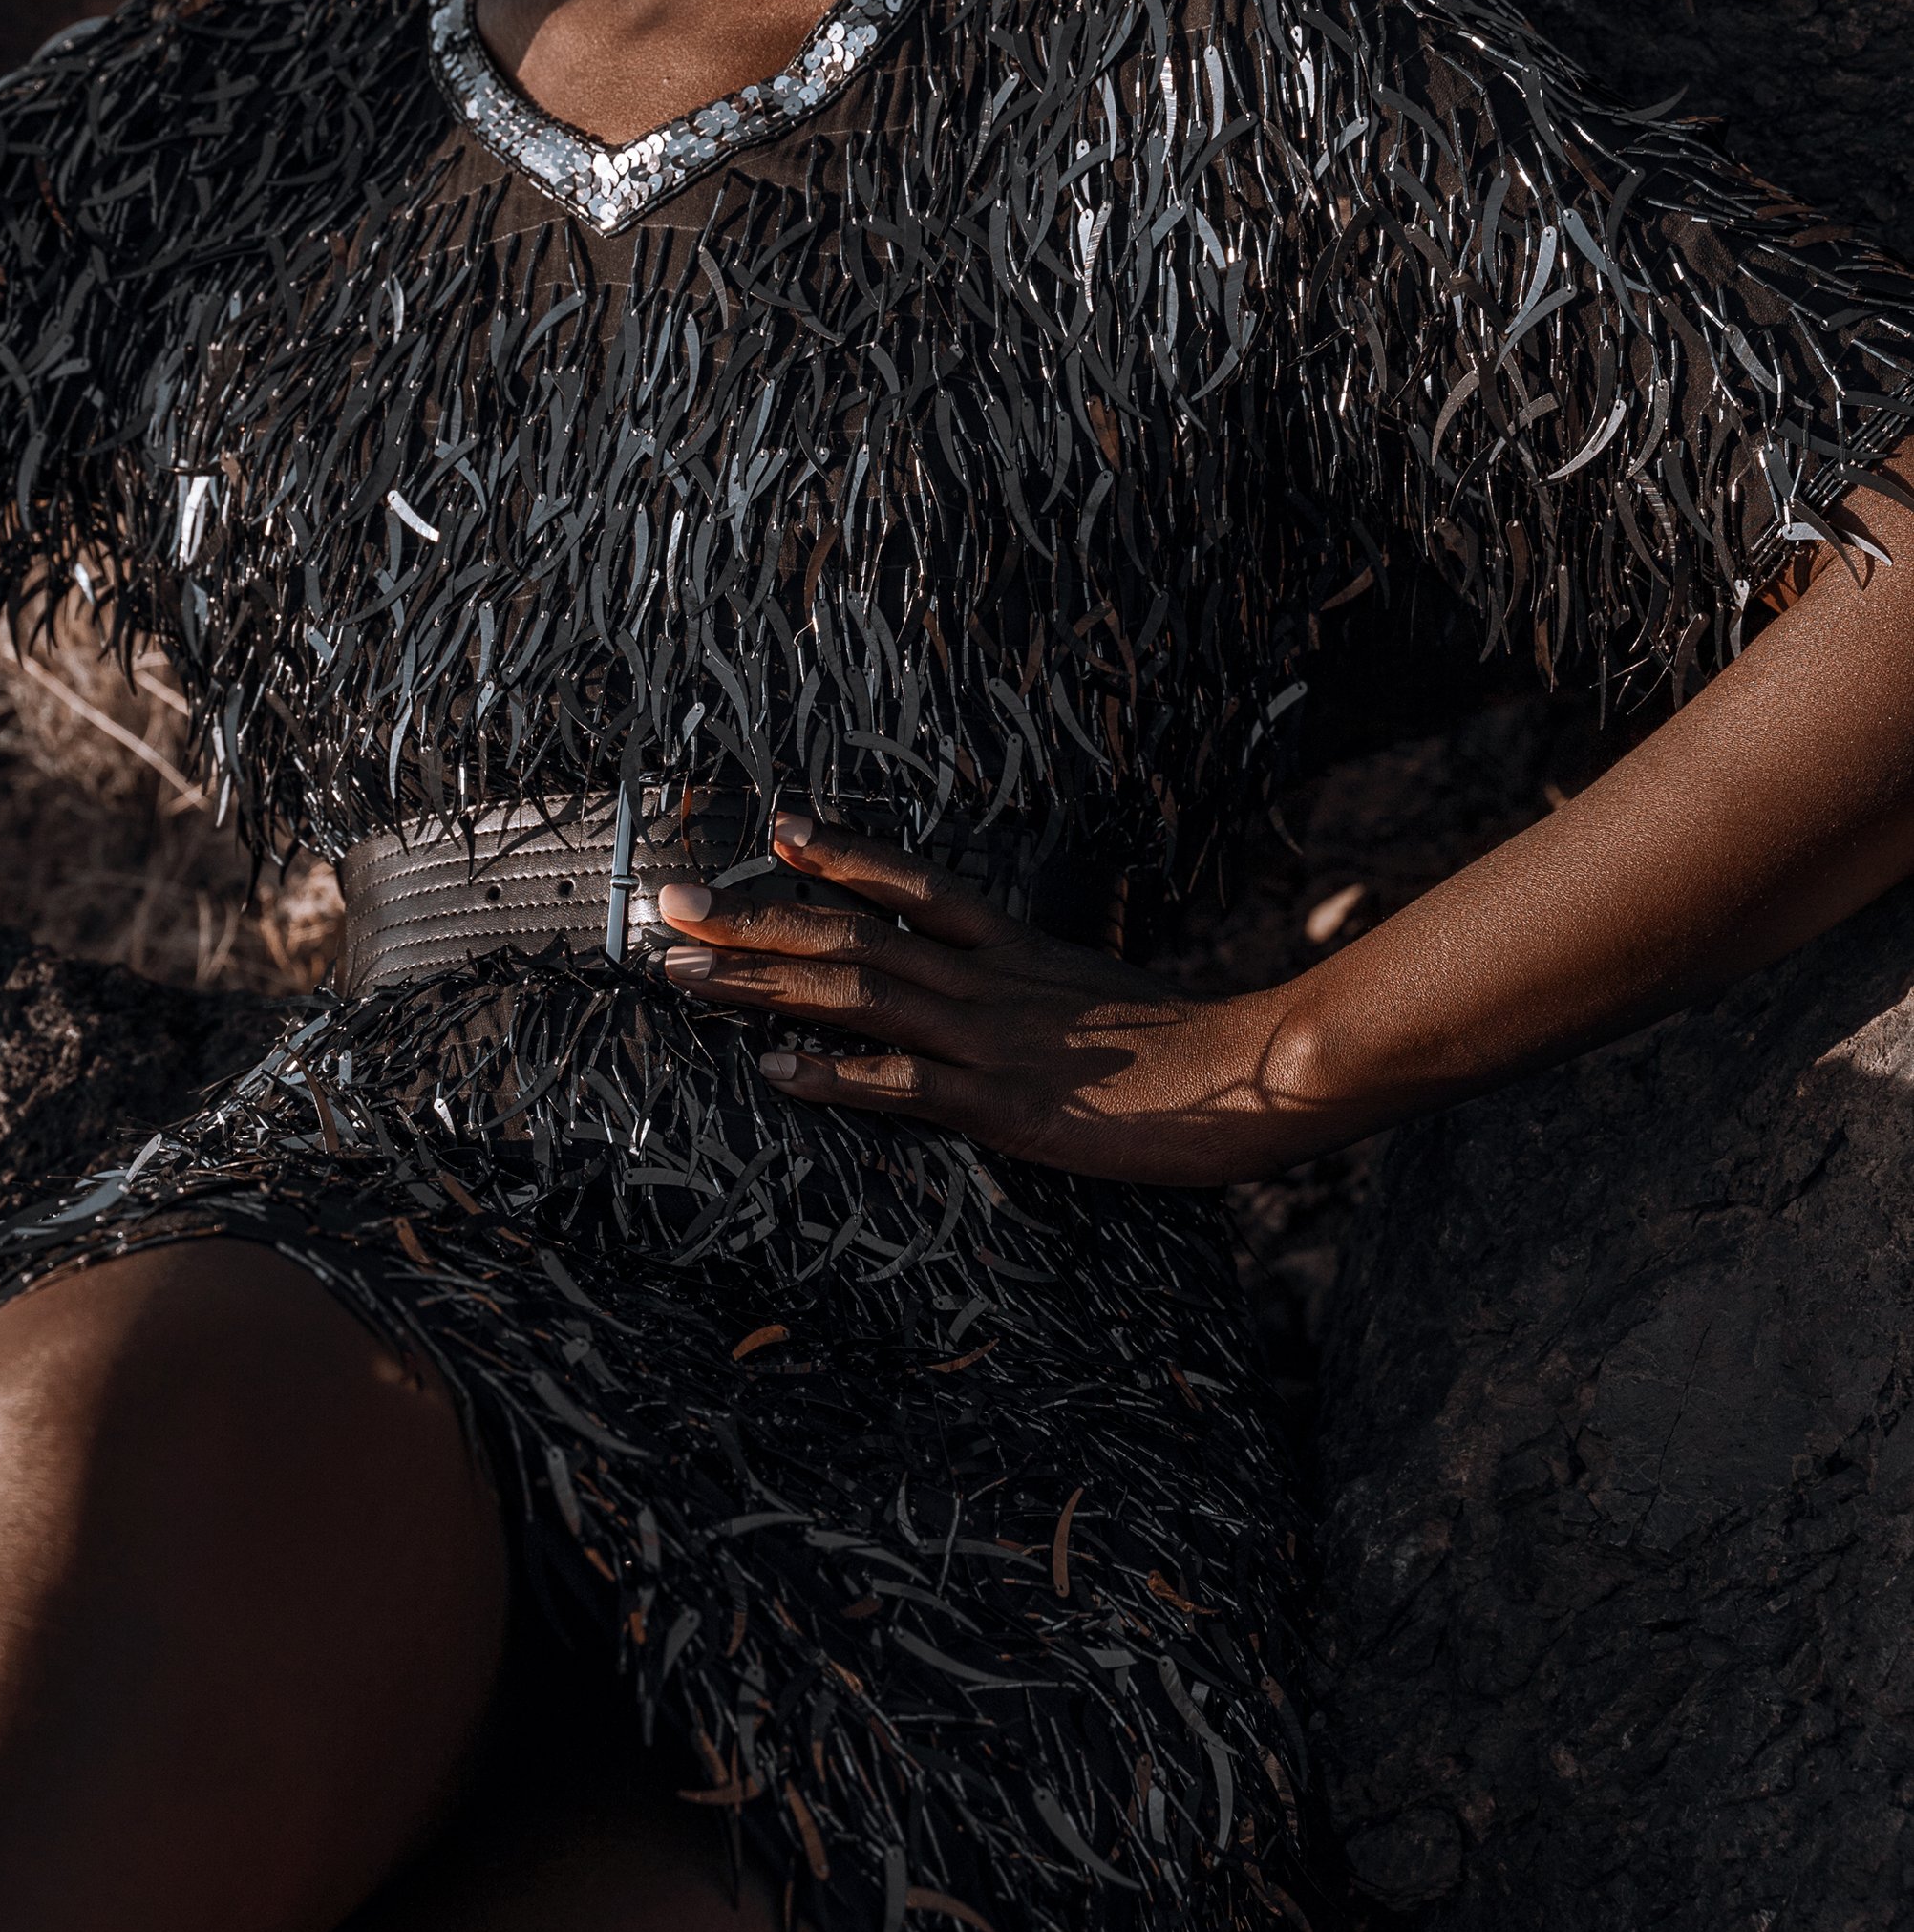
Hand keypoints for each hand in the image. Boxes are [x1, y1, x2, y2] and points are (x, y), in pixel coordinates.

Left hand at [658, 815, 1331, 1186]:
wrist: (1259, 1071)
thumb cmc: (1195, 1045)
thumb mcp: (1108, 995)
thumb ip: (1049, 989)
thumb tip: (1011, 989)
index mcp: (1019, 947)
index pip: (916, 884)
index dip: (843, 855)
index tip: (776, 827)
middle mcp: (991, 979)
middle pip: (854, 933)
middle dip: (756, 917)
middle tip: (672, 901)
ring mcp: (992, 1038)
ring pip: (857, 995)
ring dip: (763, 982)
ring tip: (685, 972)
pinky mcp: (1003, 1105)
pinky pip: (901, 1085)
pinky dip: (833, 1075)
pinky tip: (773, 1069)